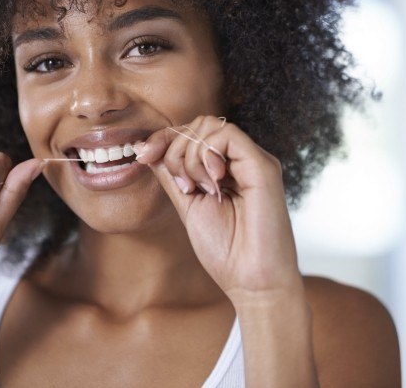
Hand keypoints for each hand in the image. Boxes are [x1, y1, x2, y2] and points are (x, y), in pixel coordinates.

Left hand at [134, 115, 302, 304]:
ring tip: (198, 189)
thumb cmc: (225, 249)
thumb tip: (149, 149)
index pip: (193, 132)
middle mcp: (241, 159)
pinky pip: (227, 136)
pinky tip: (212, 183)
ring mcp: (254, 160)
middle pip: (200, 123)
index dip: (164, 138)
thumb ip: (172, 174)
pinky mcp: (263, 166)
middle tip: (182, 185)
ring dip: (189, 156)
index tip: (142, 155)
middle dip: (175, 148)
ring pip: (210, 126)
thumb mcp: (187, 204)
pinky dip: (206, 155)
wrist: (251, 282)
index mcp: (226, 167)